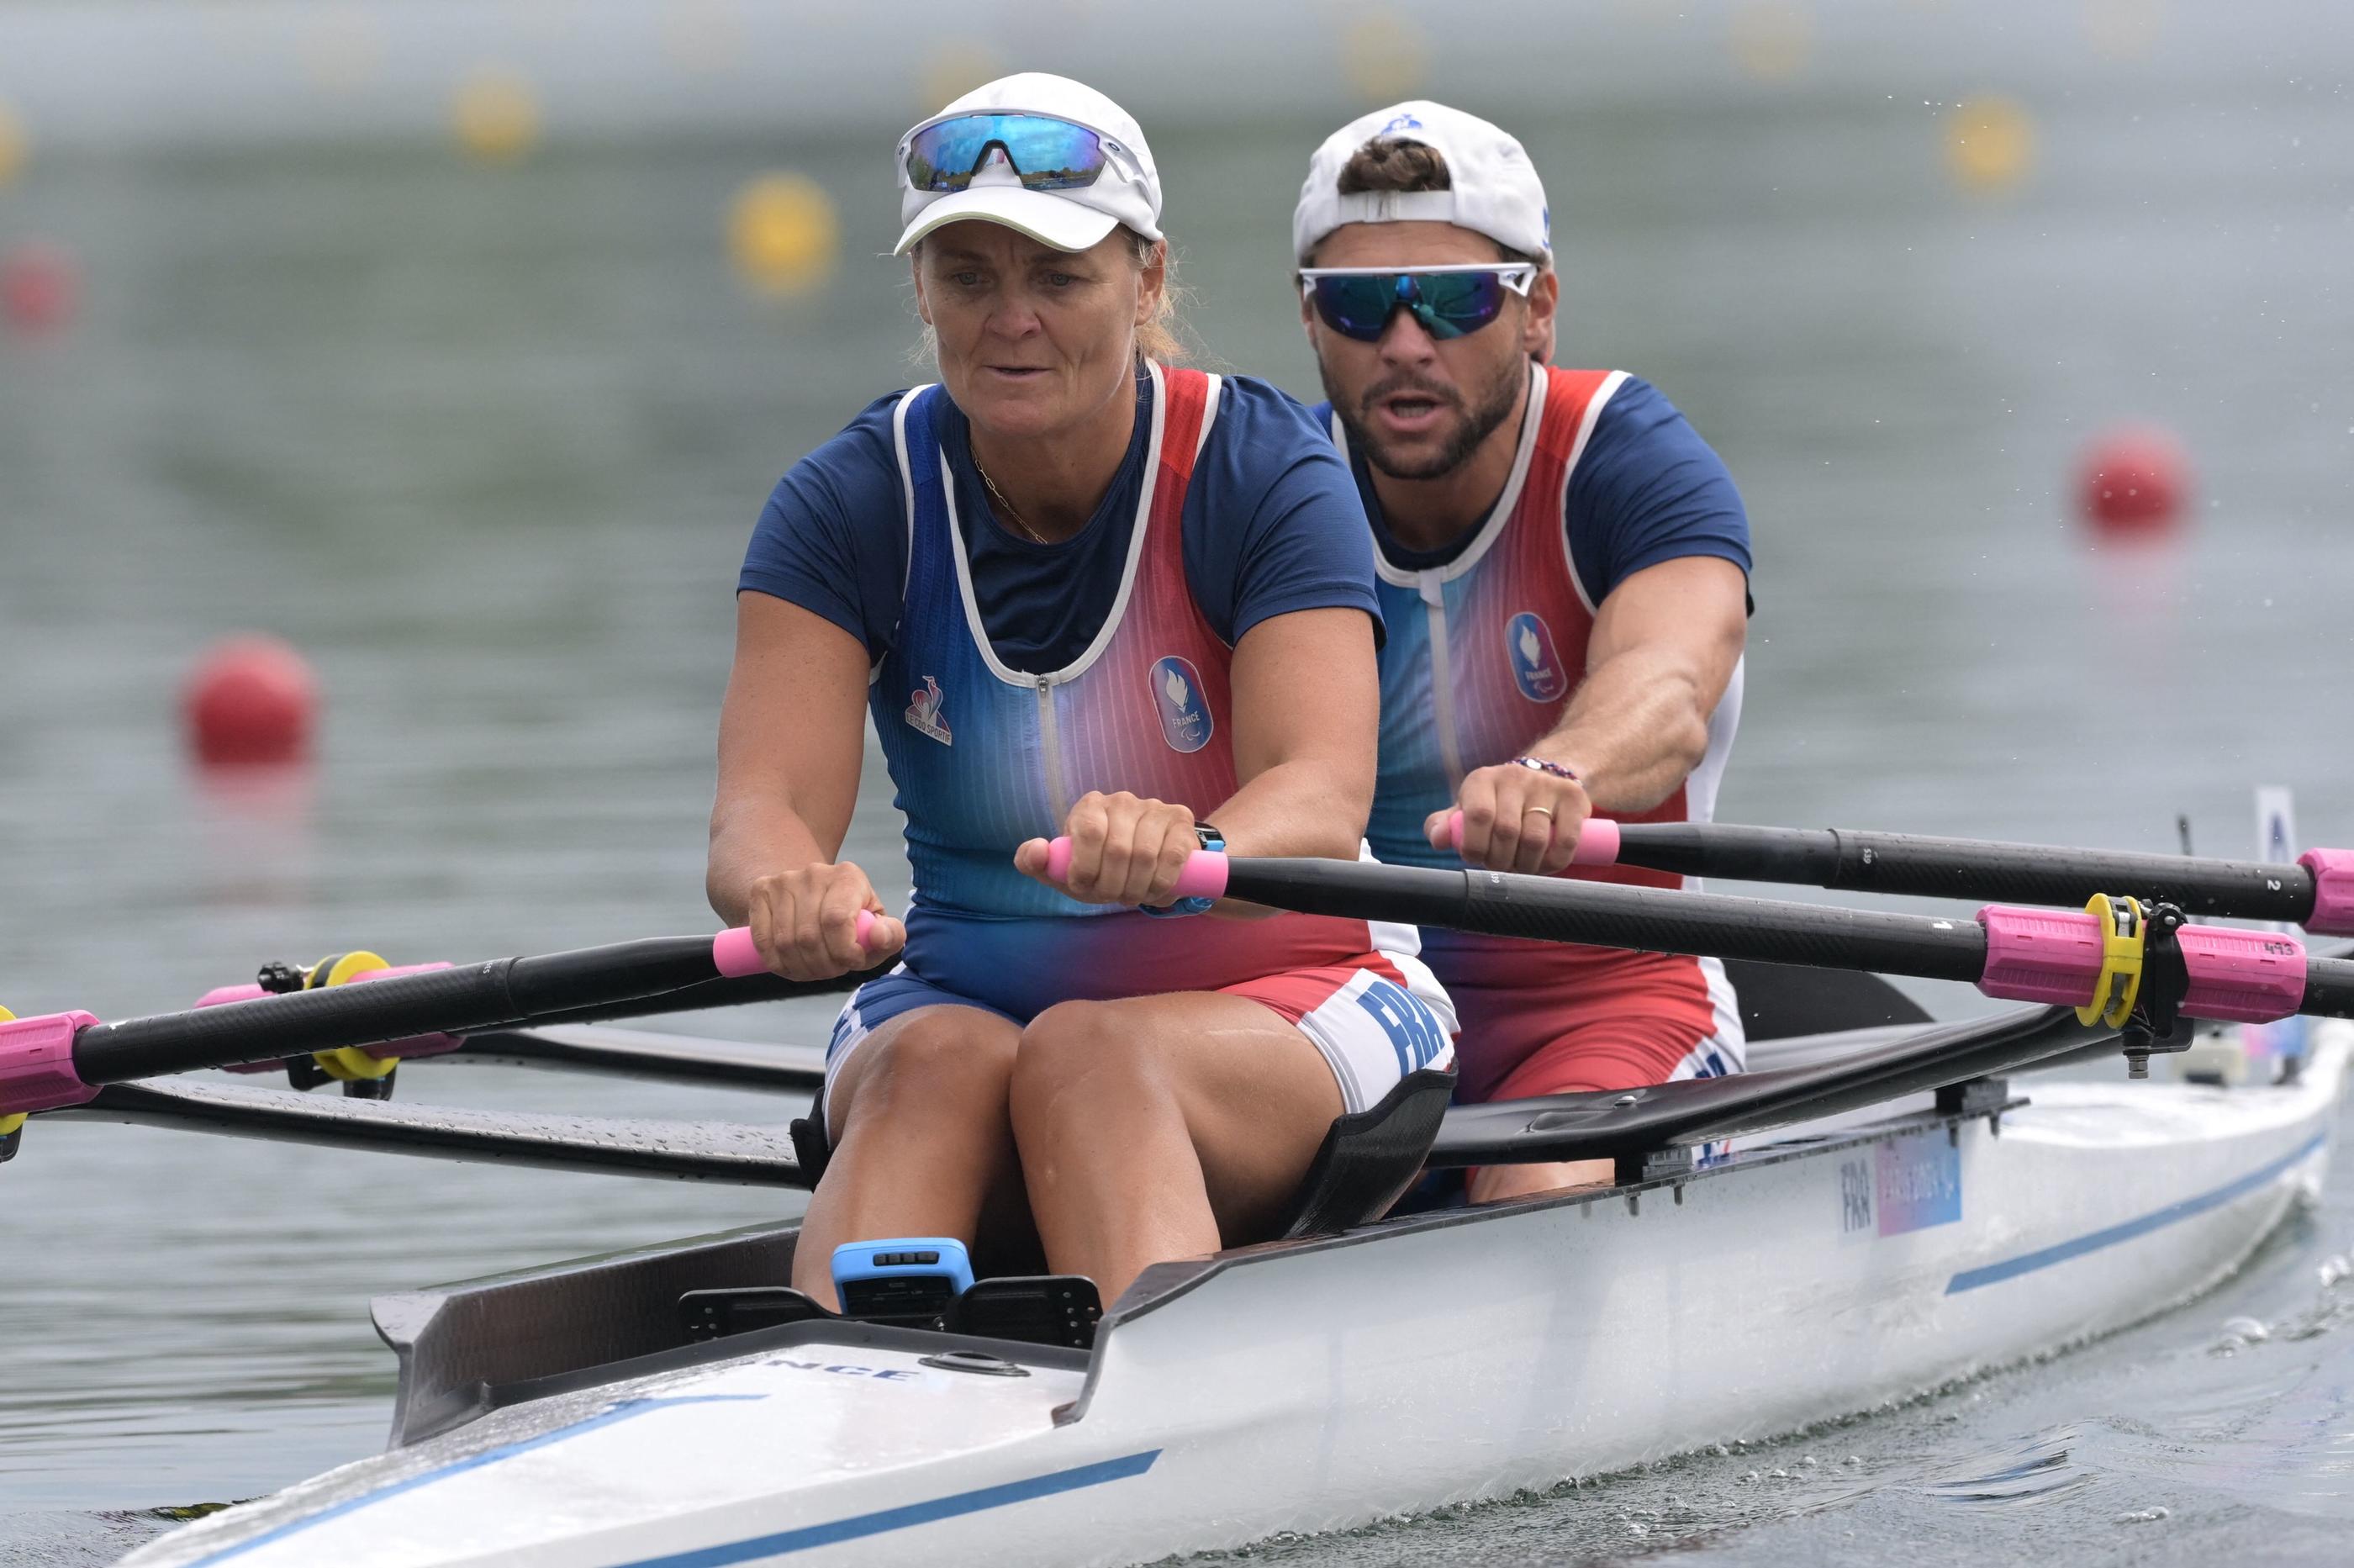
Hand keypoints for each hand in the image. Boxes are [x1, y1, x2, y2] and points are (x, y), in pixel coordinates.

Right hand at [744, 860, 903, 979]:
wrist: (813, 894)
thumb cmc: (851, 916)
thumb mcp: (877, 925)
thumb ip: (890, 935)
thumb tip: (879, 937)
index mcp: (848, 877)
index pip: (837, 920)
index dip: (843, 952)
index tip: (853, 962)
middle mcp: (813, 873)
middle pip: (809, 936)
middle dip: (824, 966)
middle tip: (834, 970)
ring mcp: (783, 881)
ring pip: (785, 943)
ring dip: (802, 969)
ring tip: (816, 969)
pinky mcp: (760, 891)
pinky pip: (763, 941)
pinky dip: (778, 964)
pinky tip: (793, 966)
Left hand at [1015, 791, 1196, 905]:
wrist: (1144, 867)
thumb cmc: (1097, 868)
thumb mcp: (1063, 871)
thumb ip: (1034, 862)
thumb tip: (1037, 851)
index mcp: (1090, 807)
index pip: (1089, 832)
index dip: (1087, 868)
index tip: (1085, 888)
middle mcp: (1122, 800)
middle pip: (1118, 850)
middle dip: (1113, 886)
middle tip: (1112, 897)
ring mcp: (1154, 807)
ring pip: (1146, 855)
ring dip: (1138, 888)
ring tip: (1132, 895)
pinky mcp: (1181, 820)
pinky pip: (1173, 856)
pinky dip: (1162, 884)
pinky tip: (1155, 890)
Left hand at [1426, 761, 1590, 874]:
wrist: (1544, 778)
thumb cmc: (1498, 803)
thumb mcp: (1468, 808)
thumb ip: (1447, 825)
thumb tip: (1438, 840)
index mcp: (1482, 779)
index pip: (1478, 815)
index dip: (1476, 846)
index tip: (1478, 858)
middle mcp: (1514, 777)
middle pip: (1506, 832)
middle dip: (1501, 861)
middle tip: (1501, 865)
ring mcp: (1546, 785)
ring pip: (1535, 840)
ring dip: (1526, 865)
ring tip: (1521, 865)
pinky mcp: (1573, 797)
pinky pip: (1565, 842)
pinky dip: (1554, 863)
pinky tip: (1544, 863)